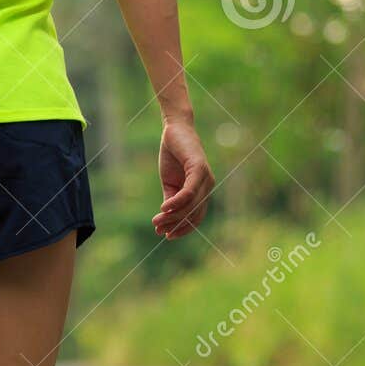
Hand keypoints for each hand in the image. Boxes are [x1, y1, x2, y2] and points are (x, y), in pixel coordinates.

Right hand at [154, 119, 212, 238]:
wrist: (174, 130)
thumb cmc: (173, 155)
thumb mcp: (170, 182)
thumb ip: (171, 200)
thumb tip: (165, 219)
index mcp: (202, 190)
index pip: (196, 217)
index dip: (182, 229)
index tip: (166, 236)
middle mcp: (208, 185)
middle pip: (193, 214)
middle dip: (175, 225)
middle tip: (158, 230)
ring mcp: (205, 177)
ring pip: (191, 206)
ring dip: (173, 217)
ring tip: (157, 221)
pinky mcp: (199, 168)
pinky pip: (189, 192)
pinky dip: (176, 203)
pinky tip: (163, 208)